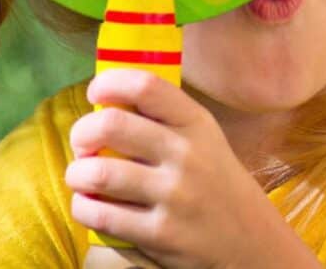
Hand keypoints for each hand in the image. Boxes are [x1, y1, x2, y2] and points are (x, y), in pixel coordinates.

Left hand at [65, 69, 321, 268]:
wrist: (249, 241)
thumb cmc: (214, 182)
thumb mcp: (204, 139)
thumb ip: (164, 118)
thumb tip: (106, 100)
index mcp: (196, 123)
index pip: (147, 86)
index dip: (110, 83)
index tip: (96, 94)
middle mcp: (187, 154)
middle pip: (112, 125)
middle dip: (82, 132)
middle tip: (82, 144)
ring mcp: (174, 195)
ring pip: (99, 173)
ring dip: (76, 173)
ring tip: (81, 177)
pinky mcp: (160, 234)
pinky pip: (100, 214)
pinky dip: (83, 207)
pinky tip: (90, 204)